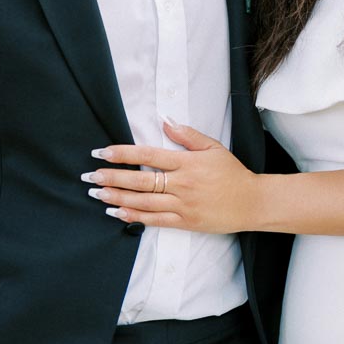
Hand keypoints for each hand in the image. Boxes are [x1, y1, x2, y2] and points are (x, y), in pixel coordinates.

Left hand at [83, 120, 260, 232]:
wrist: (252, 202)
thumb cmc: (232, 173)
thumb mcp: (213, 147)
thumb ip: (187, 135)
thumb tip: (165, 121)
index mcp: (187, 162)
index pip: (149, 155)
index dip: (123, 154)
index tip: (102, 152)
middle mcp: (182, 184)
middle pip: (141, 180)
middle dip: (113, 178)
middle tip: (90, 176)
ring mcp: (183, 204)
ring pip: (144, 202)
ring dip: (118, 198)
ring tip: (97, 194)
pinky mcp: (185, 222)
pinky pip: (155, 220)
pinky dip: (135, 217)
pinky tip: (118, 212)